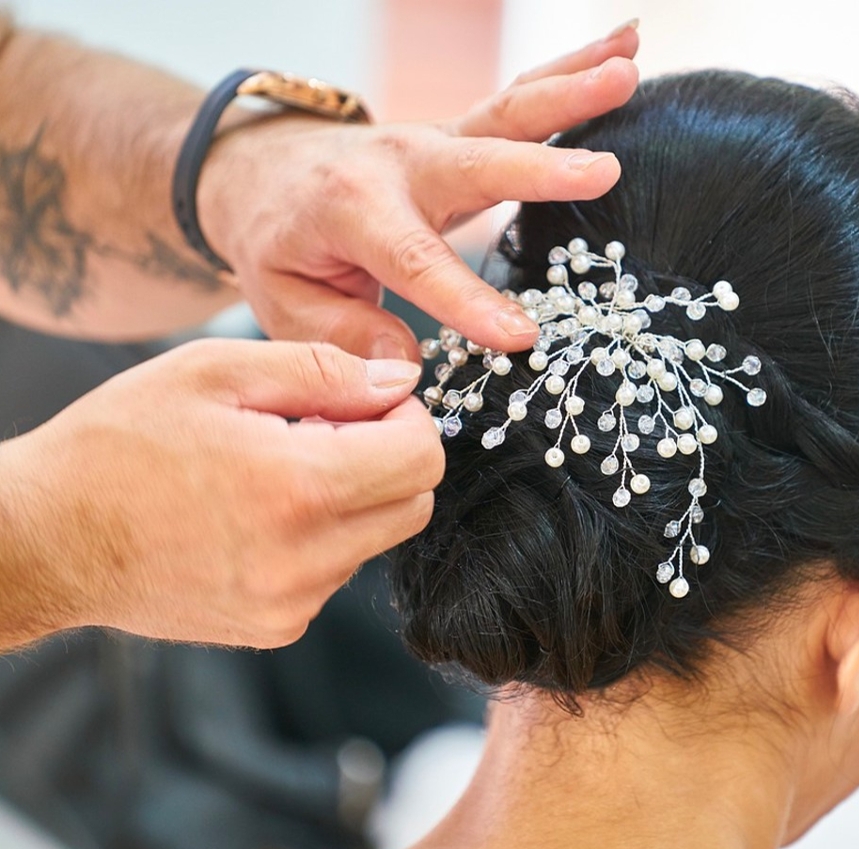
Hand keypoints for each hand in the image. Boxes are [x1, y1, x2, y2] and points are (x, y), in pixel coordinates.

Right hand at [0, 339, 440, 648]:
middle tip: (323, 428)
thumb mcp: (215, 371)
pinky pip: (335, 572)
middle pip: (414, 503)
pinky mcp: (275, 627)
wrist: (43, 539)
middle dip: (390, 457)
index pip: (422, 457)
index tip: (369, 400)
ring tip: (276, 469)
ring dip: (353, 497)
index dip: (408, 416)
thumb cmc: (117, 444)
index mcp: (299, 488)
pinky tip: (259, 512)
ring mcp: (292, 603)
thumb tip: (400, 382)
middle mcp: (306, 559)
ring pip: (376, 538)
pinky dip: (320, 537)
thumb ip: (323, 371)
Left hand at [198, 22, 640, 360]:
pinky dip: (573, 70)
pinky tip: (626, 49)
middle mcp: (401, 164)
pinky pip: (522, 99)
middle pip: (478, 162)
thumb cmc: (279, 245)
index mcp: (351, 211)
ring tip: (628, 69)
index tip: (519, 334)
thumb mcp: (284, 301)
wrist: (262, 171)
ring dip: (572, 88)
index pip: (414, 260)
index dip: (465, 298)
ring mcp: (437, 140)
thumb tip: (406, 366)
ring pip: (508, 111)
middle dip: (541, 168)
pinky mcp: (463, 133)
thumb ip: (341, 335)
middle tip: (604, 171)